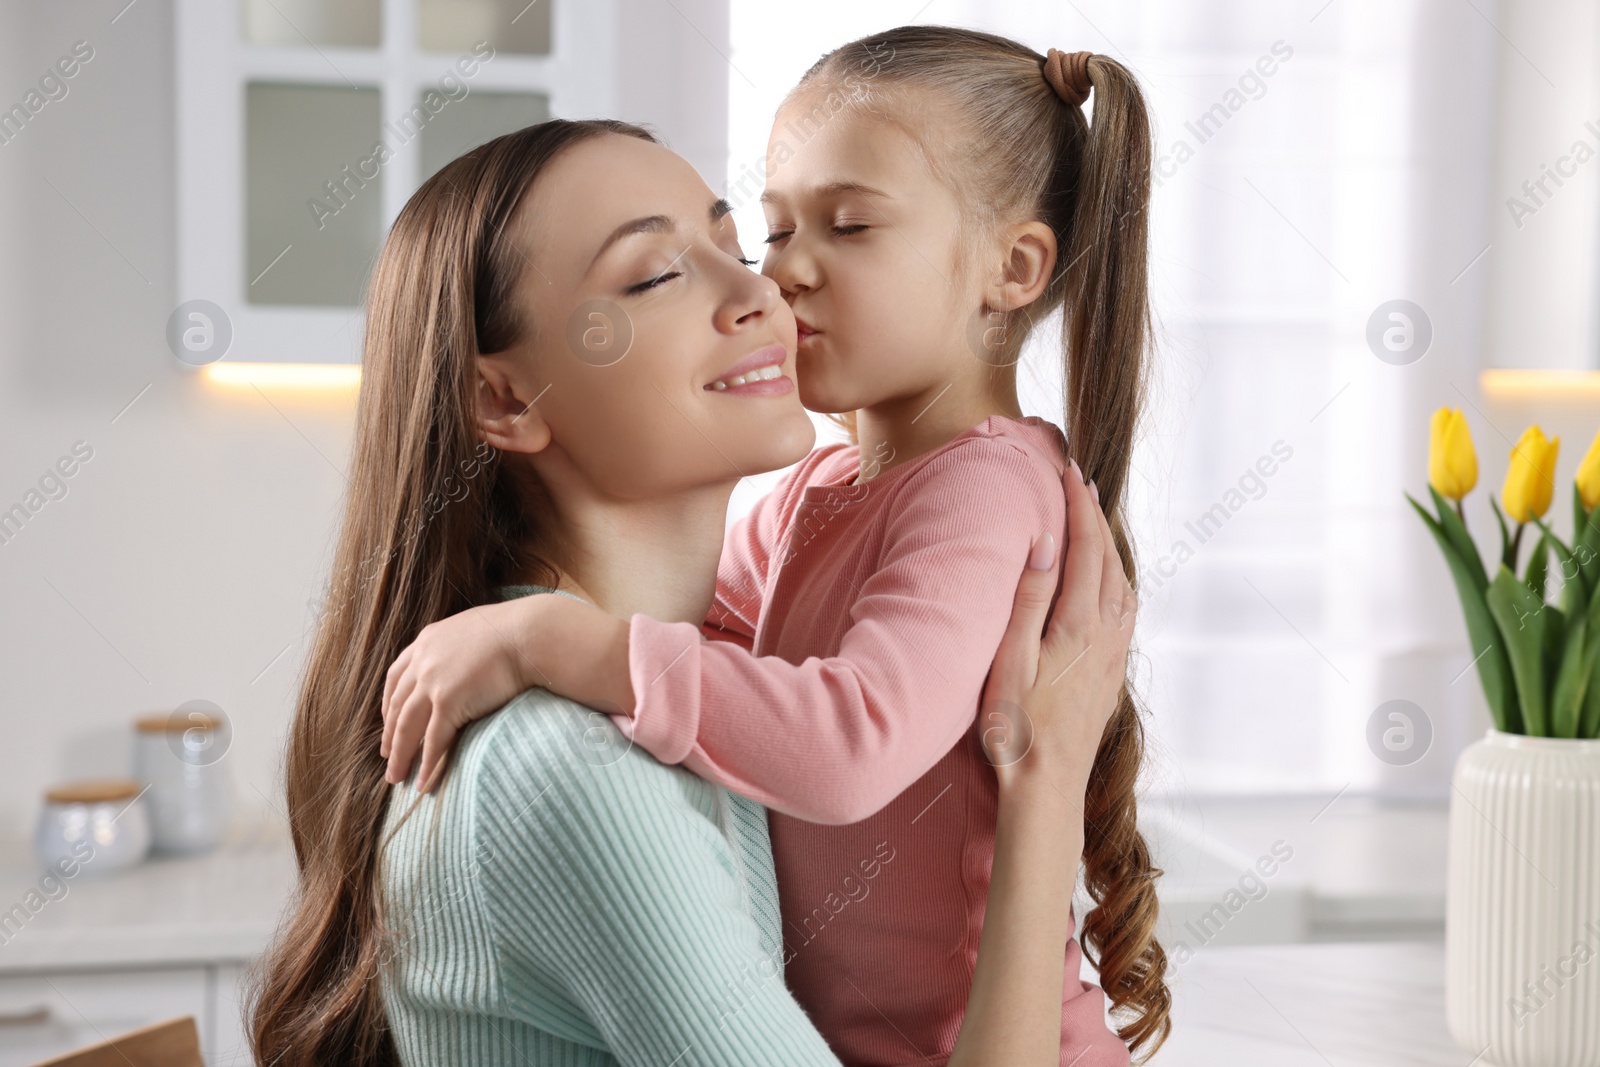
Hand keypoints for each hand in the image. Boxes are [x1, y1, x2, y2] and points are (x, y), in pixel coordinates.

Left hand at [380, 596, 542, 790]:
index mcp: (427, 641)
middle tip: (388, 757)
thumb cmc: (515, 631)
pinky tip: (423, 782)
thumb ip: (458, 647)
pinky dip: (427, 764)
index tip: (388, 722)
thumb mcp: (474, 630)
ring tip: (396, 777)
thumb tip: (464, 660)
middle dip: (390, 735)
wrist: (530, 633)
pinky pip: (433, 739)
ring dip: (401, 756)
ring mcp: (432, 681)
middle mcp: (423, 660)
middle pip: (397, 706)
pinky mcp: (448, 700)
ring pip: (407, 727)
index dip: (389, 704)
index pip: (396, 677)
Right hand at [978, 459, 1134, 793]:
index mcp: (1078, 625)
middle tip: (1080, 484)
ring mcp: (1113, 656)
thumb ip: (1029, 598)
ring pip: (1124, 585)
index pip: (1085, 549)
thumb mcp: (1009, 660)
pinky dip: (1116, 579)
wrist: (1047, 789)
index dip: (1078, 507)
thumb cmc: (1015, 729)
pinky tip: (1105, 583)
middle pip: (1110, 561)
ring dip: (1109, 548)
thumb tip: (1047, 541)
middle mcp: (1106, 635)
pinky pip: (1125, 610)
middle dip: (1096, 518)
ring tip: (1093, 523)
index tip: (1069, 472)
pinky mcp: (1112, 675)